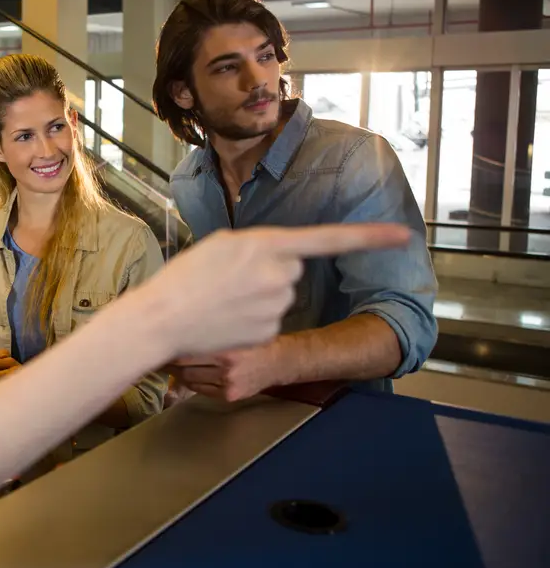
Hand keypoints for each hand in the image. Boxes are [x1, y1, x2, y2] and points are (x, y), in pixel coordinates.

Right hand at [124, 223, 410, 363]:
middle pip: (292, 269)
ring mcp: (276, 306)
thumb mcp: (221, 244)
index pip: (328, 238)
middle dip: (268, 272)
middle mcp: (278, 274)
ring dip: (257, 297)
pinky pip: (272, 321)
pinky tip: (226, 319)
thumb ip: (259, 246)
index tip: (404, 235)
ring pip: (281, 296)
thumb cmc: (184, 279)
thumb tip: (283, 262)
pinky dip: (252, 321)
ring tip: (222, 299)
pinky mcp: (270, 332)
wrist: (162, 319)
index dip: (369, 236)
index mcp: (266, 243)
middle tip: (227, 279)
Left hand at [169, 339, 281, 401]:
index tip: (159, 343)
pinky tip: (193, 374)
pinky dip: (193, 382)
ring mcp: (228, 384)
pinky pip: (201, 390)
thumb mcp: (231, 329)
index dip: (169, 350)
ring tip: (176, 364)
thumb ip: (205, 332)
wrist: (278, 360)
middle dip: (171, 362)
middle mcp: (227, 367)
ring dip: (180, 373)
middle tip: (163, 354)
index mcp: (225, 347)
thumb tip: (173, 337)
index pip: (185, 352)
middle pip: (185, 368)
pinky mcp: (229, 396)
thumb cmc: (250, 340)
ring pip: (190, 380)